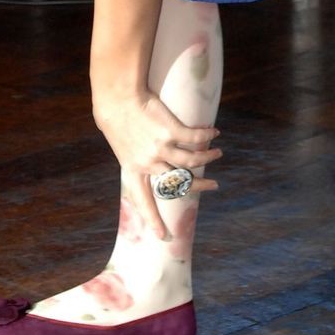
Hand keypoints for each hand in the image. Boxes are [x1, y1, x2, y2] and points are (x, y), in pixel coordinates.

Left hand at [92, 90, 221, 238]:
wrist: (117, 97)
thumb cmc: (118, 118)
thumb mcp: (122, 145)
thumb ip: (136, 158)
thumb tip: (151, 165)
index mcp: (132, 170)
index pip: (144, 201)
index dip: (153, 219)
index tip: (162, 236)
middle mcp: (148, 163)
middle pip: (179, 182)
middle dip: (199, 186)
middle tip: (213, 186)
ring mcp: (160, 148)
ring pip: (192, 160)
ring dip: (207, 158)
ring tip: (217, 153)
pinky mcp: (170, 131)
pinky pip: (194, 138)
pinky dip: (207, 136)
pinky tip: (214, 133)